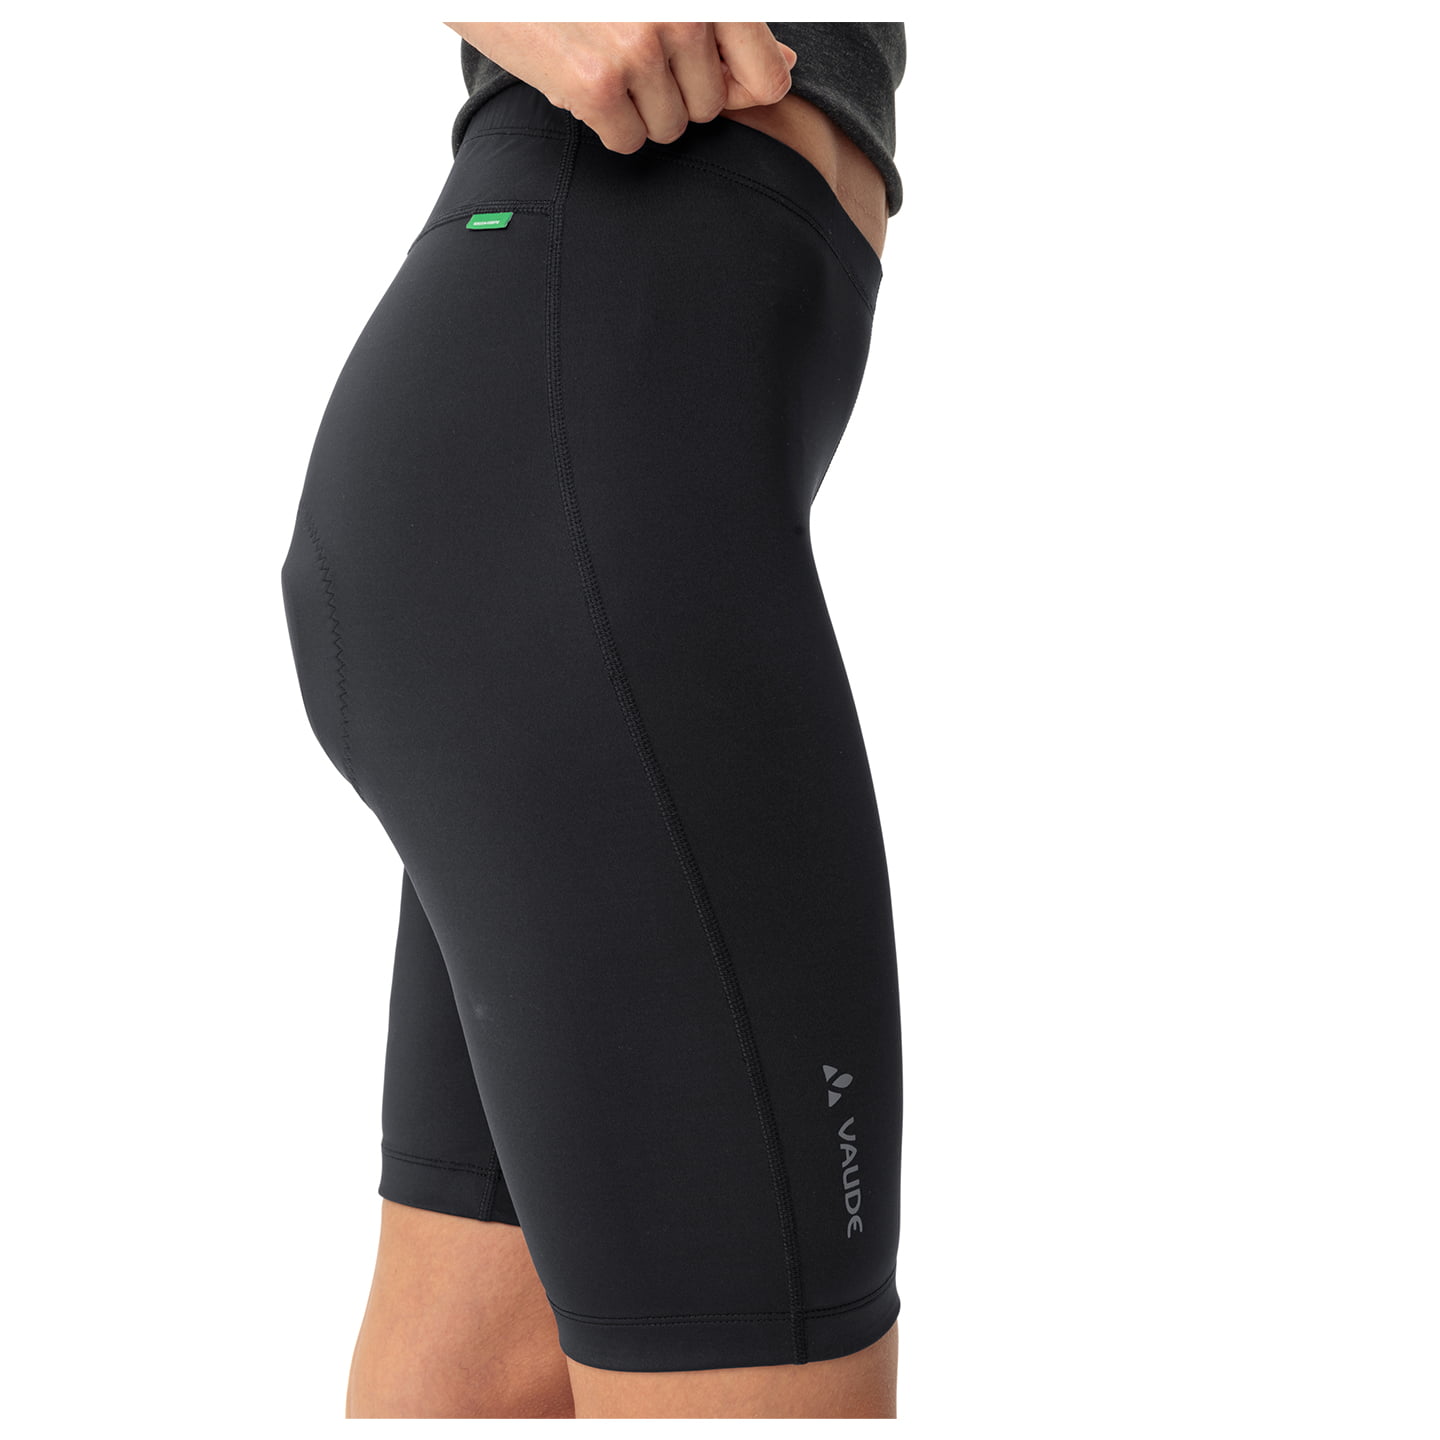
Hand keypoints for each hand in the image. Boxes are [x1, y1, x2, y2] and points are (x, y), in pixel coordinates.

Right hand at [444, 21, 796, 152]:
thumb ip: (728, 25)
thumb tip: (786, 67)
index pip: (767, 77)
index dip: (741, 89)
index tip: (711, 75)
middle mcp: (684, 15)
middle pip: (710, 109)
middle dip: (675, 93)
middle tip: (631, 52)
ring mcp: (641, 50)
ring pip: (670, 128)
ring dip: (639, 108)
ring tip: (606, 61)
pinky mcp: (599, 86)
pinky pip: (629, 141)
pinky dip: (606, 123)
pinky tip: (583, 80)